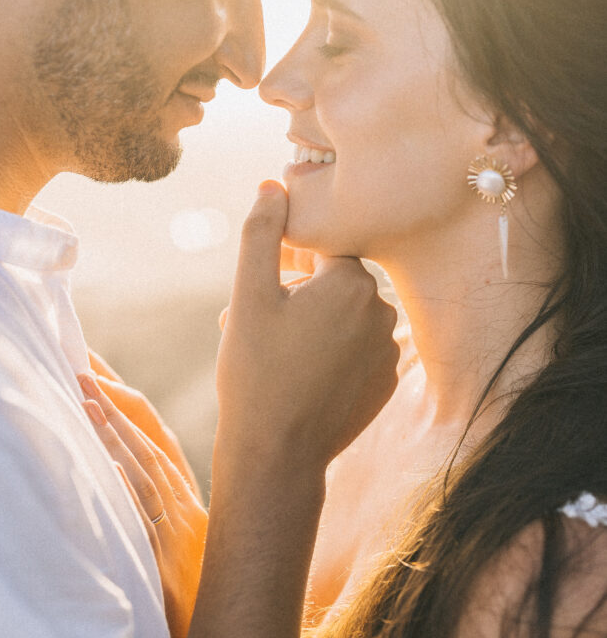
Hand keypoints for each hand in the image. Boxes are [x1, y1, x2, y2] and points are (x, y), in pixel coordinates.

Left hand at [78, 374, 206, 637]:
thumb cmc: (200, 608)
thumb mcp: (185, 555)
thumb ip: (163, 518)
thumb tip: (122, 479)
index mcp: (191, 504)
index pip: (156, 440)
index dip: (127, 403)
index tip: (98, 372)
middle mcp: (189, 510)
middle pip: (149, 442)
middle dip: (114, 399)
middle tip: (81, 362)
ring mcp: (180, 533)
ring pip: (145, 468)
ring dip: (113, 428)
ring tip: (83, 391)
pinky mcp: (168, 561)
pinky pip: (144, 513)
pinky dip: (125, 479)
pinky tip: (105, 454)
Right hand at [215, 182, 399, 479]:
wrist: (277, 453)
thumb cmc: (256, 372)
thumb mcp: (249, 295)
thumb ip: (262, 233)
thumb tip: (273, 184)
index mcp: (352, 283)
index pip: (322, 251)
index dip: (288, 267)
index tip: (266, 291)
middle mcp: (381, 312)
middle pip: (335, 285)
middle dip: (299, 297)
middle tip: (260, 327)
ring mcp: (388, 352)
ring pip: (345, 320)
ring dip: (314, 327)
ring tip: (276, 355)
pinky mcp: (385, 384)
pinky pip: (357, 353)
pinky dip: (332, 357)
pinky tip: (301, 380)